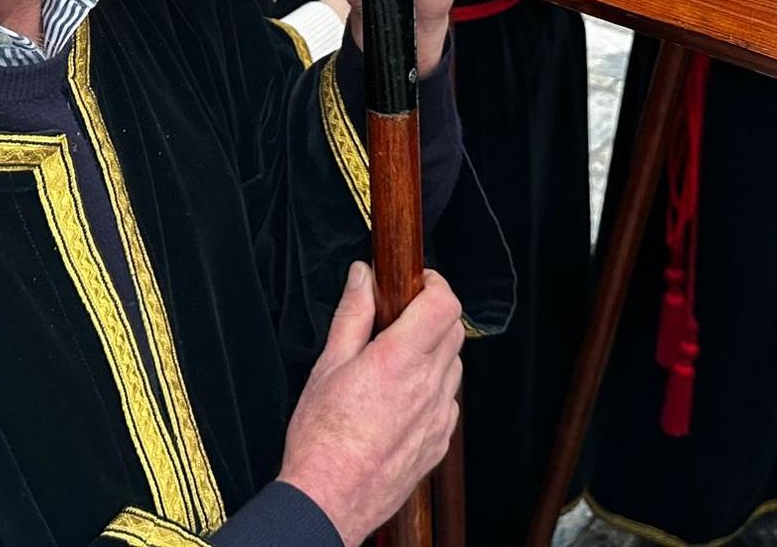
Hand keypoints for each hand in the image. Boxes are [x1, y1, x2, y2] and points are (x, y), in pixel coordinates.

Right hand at [278, 262, 464, 545]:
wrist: (329, 500)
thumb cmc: (321, 438)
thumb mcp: (327, 365)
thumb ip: (352, 315)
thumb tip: (362, 277)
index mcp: (399, 360)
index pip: (445, 305)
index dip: (436, 285)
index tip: (419, 282)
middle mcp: (427, 387)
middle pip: (455, 330)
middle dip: (434, 313)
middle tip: (403, 317)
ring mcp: (438, 417)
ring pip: (454, 366)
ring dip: (435, 352)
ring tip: (397, 360)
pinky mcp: (439, 443)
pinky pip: (448, 402)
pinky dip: (433, 389)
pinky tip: (401, 397)